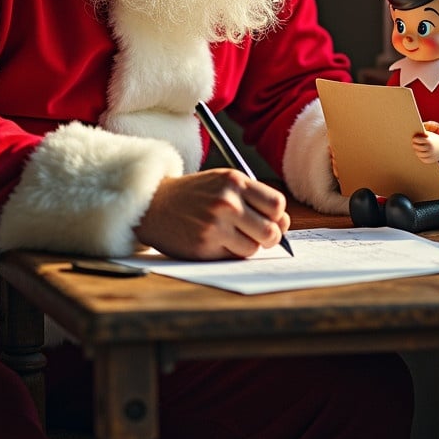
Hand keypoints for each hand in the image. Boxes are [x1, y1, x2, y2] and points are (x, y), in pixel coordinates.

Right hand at [134, 169, 290, 259]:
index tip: (268, 218)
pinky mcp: (205, 246)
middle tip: (257, 235)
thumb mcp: (222, 182)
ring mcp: (215, 225)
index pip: (277, 205)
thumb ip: (252, 198)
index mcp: (234, 181)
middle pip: (272, 231)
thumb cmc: (194, 195)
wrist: (154, 204)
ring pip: (254, 248)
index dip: (277, 216)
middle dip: (269, 237)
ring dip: (248, 246)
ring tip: (232, 236)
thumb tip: (284, 225)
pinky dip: (231, 253)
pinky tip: (217, 241)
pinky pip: (234, 257)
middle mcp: (227, 202)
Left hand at [412, 120, 438, 162]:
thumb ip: (423, 131)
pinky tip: (421, 152)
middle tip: (413, 144)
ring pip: (418, 154)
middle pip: (417, 147)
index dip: (415, 139)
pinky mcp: (430, 160)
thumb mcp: (430, 134)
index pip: (417, 140)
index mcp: (428, 141)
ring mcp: (430, 155)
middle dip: (414, 145)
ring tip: (416, 148)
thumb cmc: (434, 139)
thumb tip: (414, 129)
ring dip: (417, 151)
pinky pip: (422, 159)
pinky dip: (421, 156)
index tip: (414, 139)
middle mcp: (429, 148)